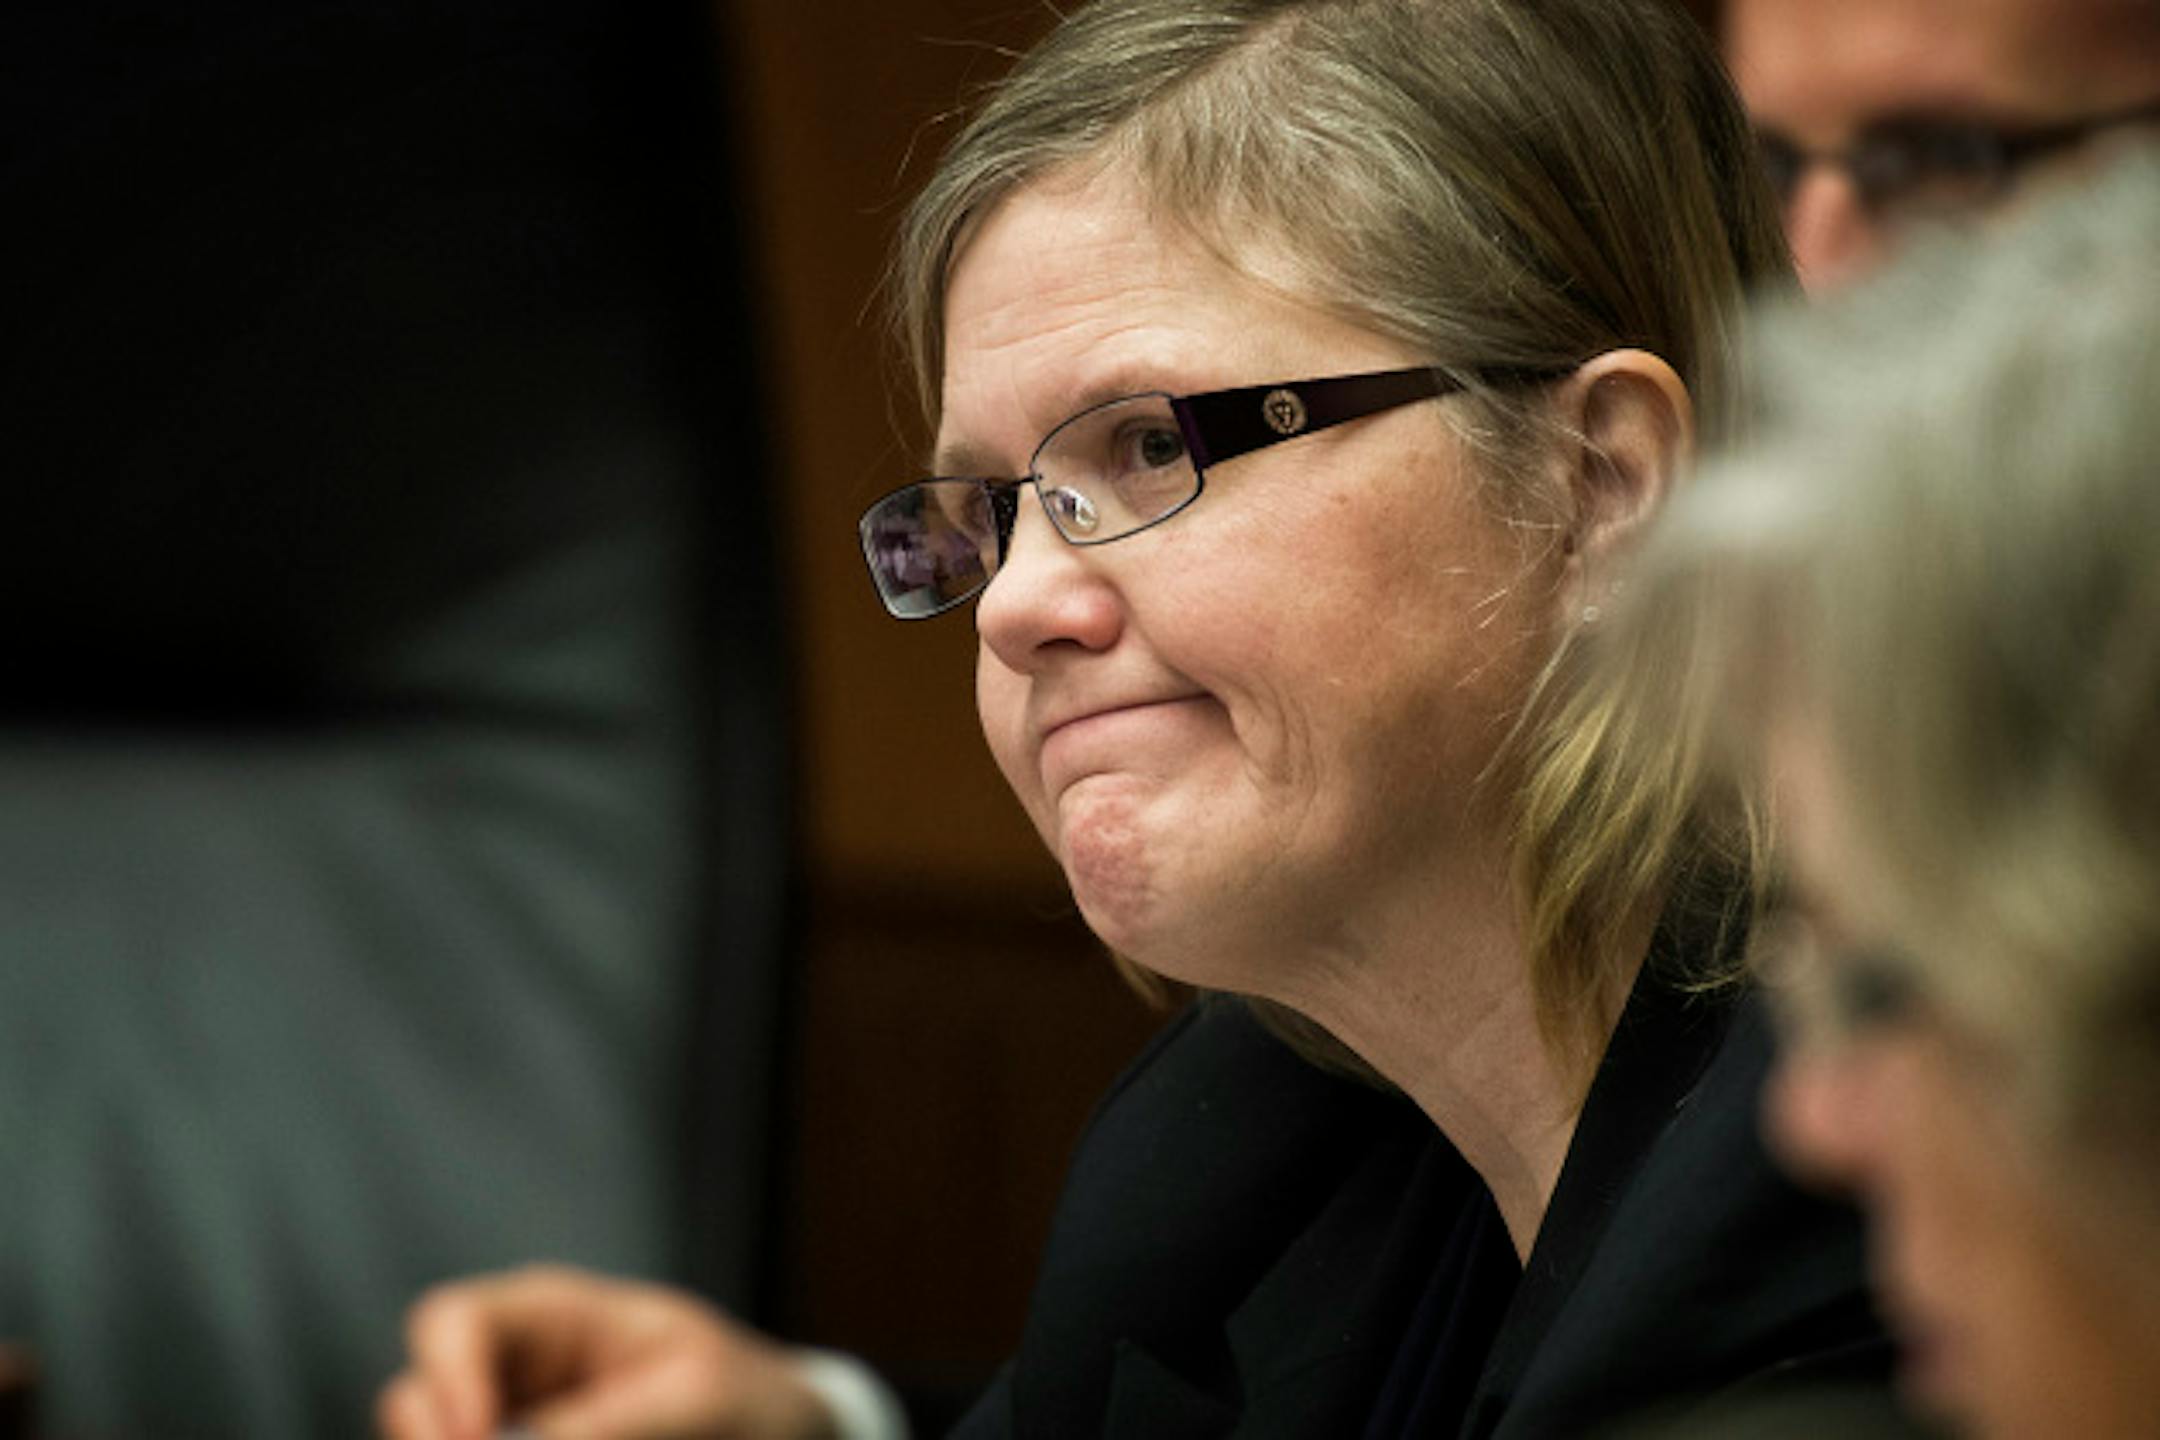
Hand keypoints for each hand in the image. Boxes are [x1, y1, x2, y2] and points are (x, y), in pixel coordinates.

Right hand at [376, 1265, 839, 1439]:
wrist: (778, 1437)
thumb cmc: (743, 1396)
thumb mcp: (697, 1398)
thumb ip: (614, 1425)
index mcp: (551, 1318)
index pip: (452, 1321)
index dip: (445, 1379)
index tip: (477, 1437)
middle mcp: (510, 1376)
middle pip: (416, 1404)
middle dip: (436, 1438)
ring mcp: (510, 1429)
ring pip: (441, 1439)